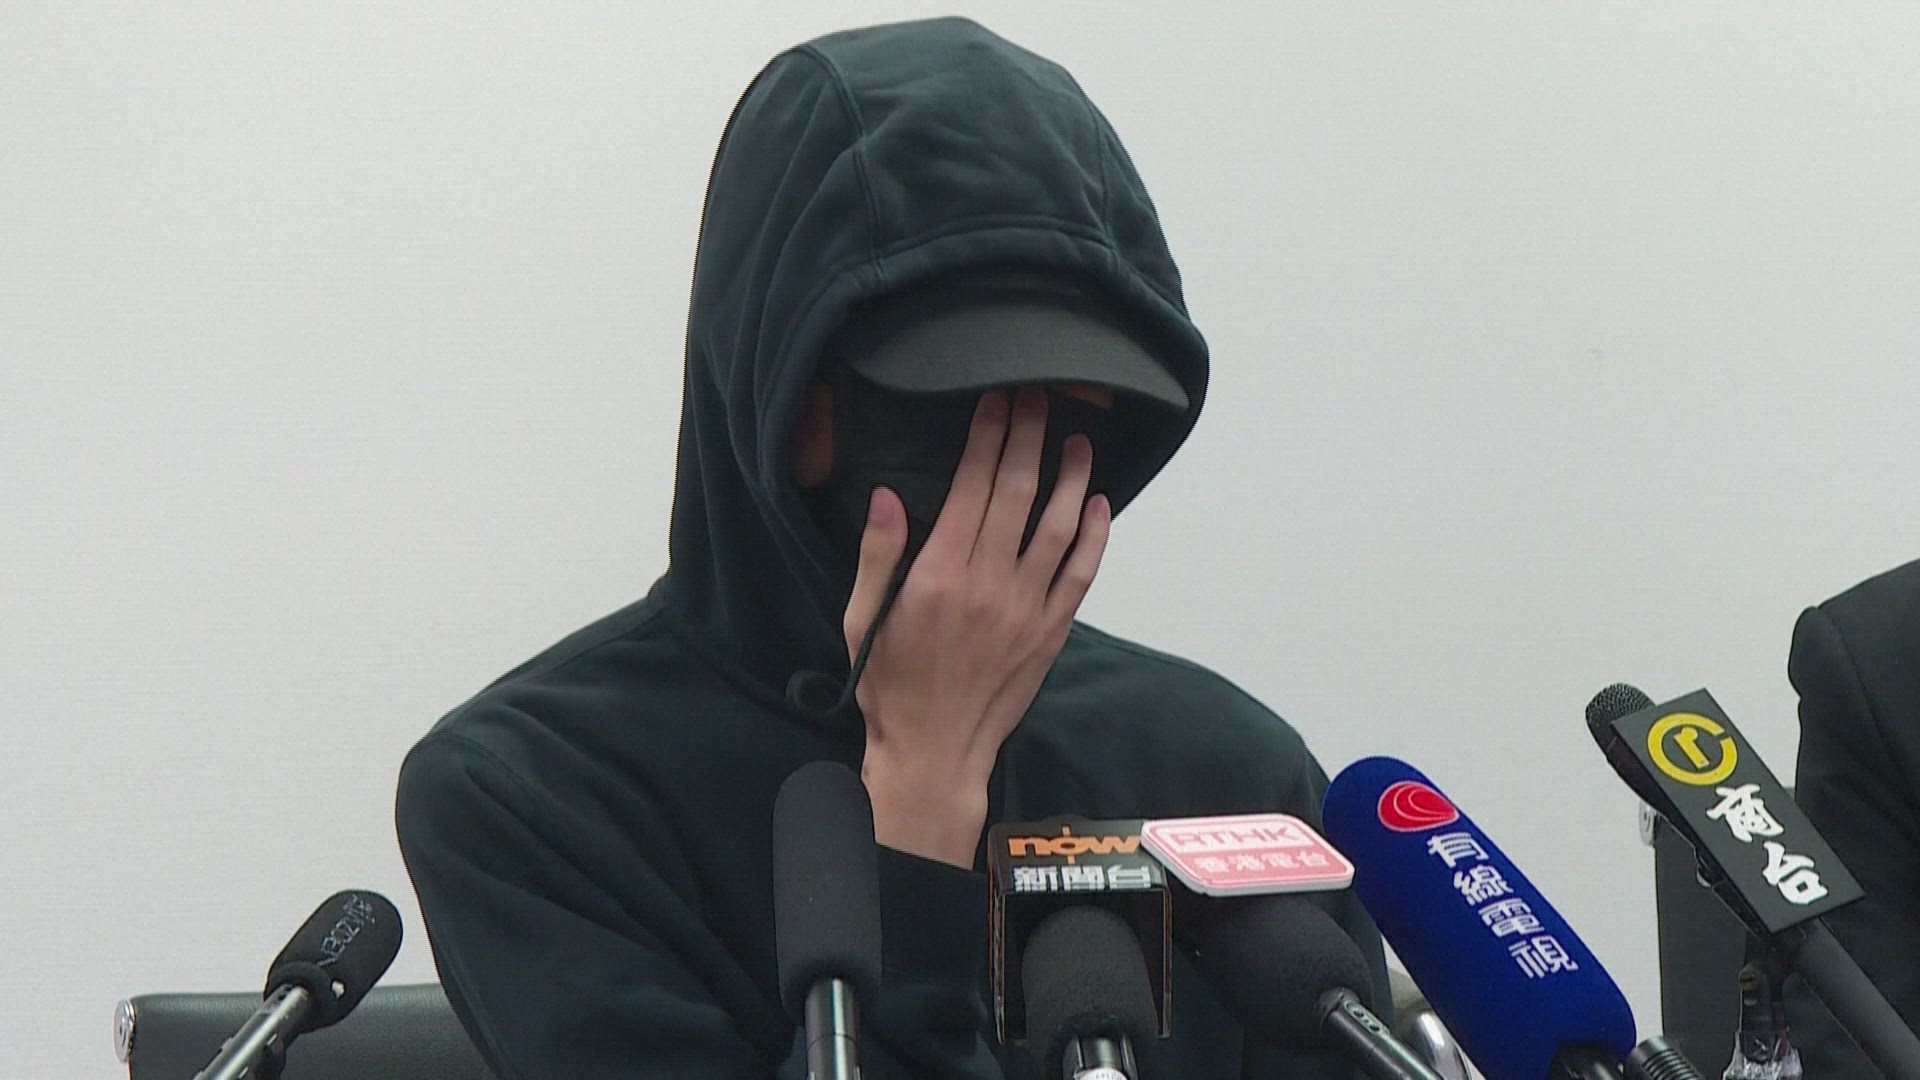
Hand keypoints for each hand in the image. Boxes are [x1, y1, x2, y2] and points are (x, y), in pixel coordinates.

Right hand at [845, 387, 1110, 867]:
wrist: (935, 751)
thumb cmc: (891, 685)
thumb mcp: (862, 619)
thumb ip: (877, 555)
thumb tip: (888, 497)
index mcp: (938, 576)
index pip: (972, 488)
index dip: (987, 438)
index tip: (996, 401)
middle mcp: (989, 586)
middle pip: (1018, 493)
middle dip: (1029, 438)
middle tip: (1039, 398)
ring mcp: (1027, 609)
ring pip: (1059, 527)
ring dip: (1071, 477)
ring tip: (1077, 440)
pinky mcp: (1051, 631)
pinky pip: (1081, 574)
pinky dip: (1094, 535)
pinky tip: (1098, 503)